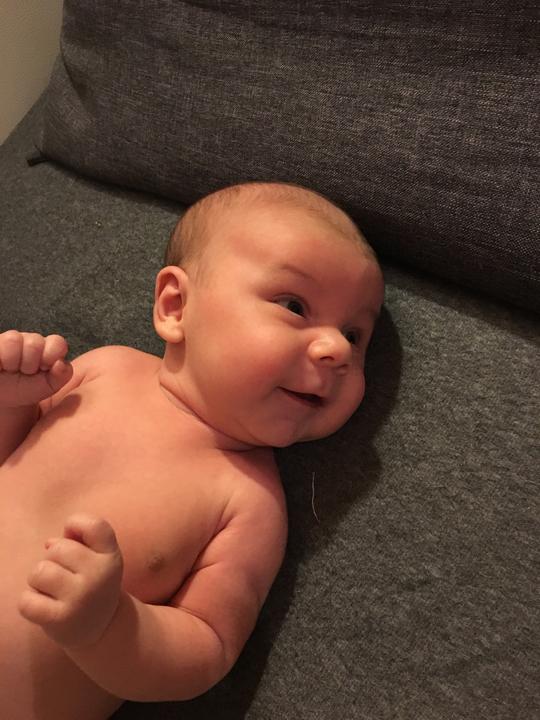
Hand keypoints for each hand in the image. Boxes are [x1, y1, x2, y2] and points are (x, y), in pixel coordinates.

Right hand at [0, 330, 72, 406]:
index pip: (57, 343)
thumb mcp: (49, 386)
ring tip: (10, 369)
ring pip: (14, 339)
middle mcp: (30, 340)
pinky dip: (0, 361)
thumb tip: (60, 363)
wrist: (6, 397)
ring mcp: (11, 339)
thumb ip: (62, 375)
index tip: (43, 370)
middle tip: (24, 372)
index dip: (50, 357)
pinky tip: (0, 367)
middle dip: (30, 364)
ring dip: (12, 361)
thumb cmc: (28, 388)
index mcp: (48, 348)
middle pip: (35, 342)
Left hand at [19, 514, 123, 647]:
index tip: (74, 537)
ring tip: (53, 591)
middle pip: (56, 549)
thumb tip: (49, 543)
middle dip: (52, 560)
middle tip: (64, 575)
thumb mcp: (98, 557)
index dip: (76, 523)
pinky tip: (44, 606)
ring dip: (38, 581)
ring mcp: (81, 598)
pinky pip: (26, 600)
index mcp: (110, 556)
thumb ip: (79, 539)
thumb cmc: (92, 583)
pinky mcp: (61, 620)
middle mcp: (99, 575)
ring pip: (39, 572)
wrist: (102, 629)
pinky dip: (29, 602)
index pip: (94, 525)